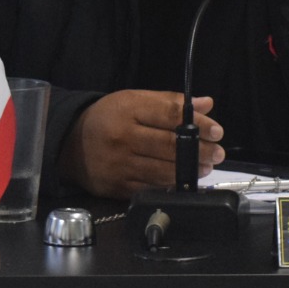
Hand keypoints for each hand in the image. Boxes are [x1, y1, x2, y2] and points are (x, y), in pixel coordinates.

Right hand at [58, 90, 225, 199]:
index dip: (198, 123)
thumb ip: (169, 102)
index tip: (217, 131)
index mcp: (128, 109)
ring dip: (190, 170)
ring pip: (163, 170)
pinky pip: (151, 187)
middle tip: (218, 153)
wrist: (70, 143)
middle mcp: (123, 137)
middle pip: (170, 145)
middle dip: (200, 150)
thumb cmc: (108, 118)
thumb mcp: (133, 100)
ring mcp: (119, 164)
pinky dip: (171, 185)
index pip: (171, 115)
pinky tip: (183, 181)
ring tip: (205, 167)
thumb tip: (206, 104)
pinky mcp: (117, 186)